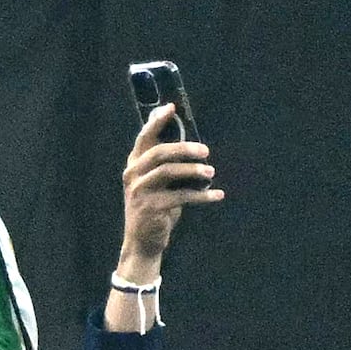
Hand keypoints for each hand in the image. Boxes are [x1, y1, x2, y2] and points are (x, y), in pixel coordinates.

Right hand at [117, 100, 219, 265]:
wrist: (143, 241)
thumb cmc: (156, 207)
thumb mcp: (157, 183)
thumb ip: (167, 165)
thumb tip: (194, 146)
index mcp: (134, 165)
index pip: (144, 137)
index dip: (157, 121)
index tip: (172, 108)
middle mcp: (133, 175)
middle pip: (159, 152)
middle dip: (184, 148)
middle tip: (205, 150)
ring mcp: (140, 191)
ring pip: (167, 171)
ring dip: (193, 170)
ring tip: (211, 171)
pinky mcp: (151, 208)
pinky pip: (181, 196)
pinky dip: (202, 195)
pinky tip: (217, 195)